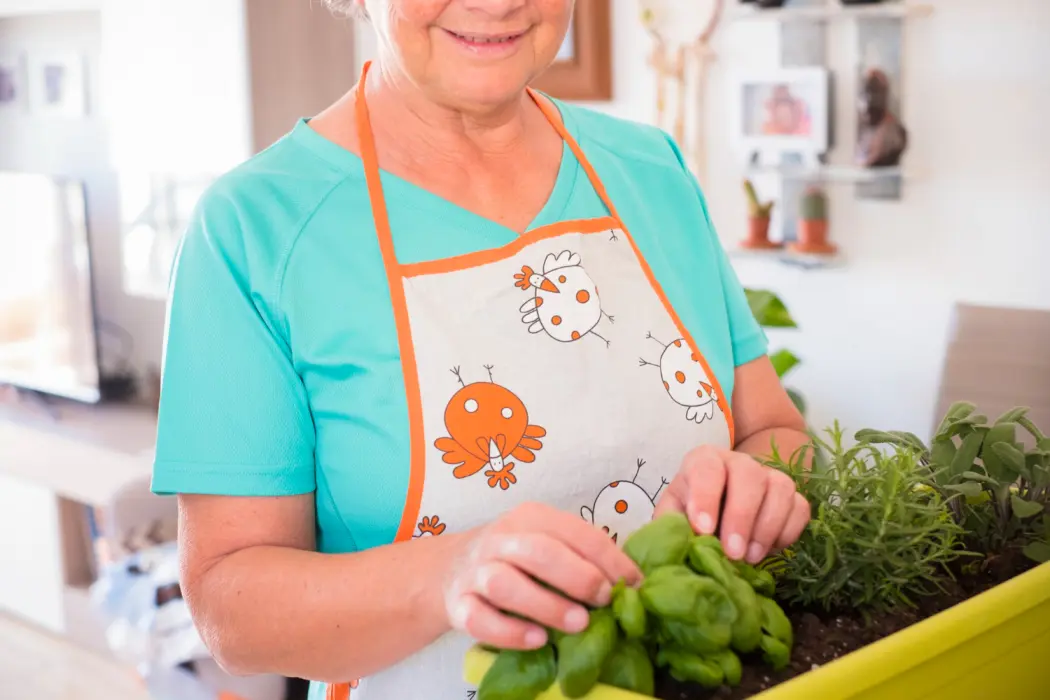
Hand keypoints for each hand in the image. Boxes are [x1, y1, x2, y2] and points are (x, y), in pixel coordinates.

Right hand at [442, 503, 641, 650]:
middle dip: (579, 578)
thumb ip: (582, 555)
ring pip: (505, 584)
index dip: (609, 559)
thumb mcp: (546, 542)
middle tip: (604, 601)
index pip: (574, 531)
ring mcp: (475, 572)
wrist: (450, 569)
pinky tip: (537, 640)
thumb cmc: (516, 559)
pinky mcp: (458, 605)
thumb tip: (632, 583)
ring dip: (546, 605)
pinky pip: (479, 619)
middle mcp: (500, 540)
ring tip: (578, 624)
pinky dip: (509, 632)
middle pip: (539, 552)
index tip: (633, 584)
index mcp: (530, 518)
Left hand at [654, 445, 809, 563]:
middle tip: (733, 553)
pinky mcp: (791, 497)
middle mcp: (739, 462)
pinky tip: (770, 550)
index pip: (706, 468)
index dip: (705, 497)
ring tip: (749, 558)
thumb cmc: (690, 514)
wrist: (716, 516)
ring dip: (767, 527)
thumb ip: (670, 525)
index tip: (703, 530)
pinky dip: (787, 532)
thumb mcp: (672, 516)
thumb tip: (672, 545)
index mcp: (704, 460)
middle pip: (749, 476)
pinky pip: (800, 508)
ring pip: (780, 489)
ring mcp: (769, 477)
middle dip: (741, 517)